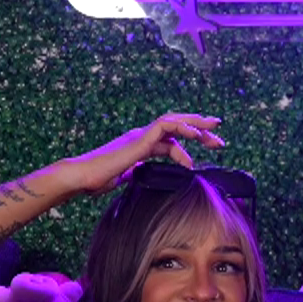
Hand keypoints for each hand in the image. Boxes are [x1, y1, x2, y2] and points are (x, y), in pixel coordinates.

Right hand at [63, 113, 224, 195]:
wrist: (83, 177)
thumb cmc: (97, 180)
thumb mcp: (126, 178)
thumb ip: (138, 174)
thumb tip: (147, 179)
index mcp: (141, 146)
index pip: (172, 141)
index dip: (190, 144)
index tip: (208, 150)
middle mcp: (142, 137)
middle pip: (177, 127)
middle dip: (200, 129)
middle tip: (219, 137)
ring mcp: (141, 136)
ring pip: (174, 121)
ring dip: (196, 125)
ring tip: (214, 130)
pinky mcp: (139, 139)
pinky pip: (165, 126)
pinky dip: (183, 128)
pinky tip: (196, 135)